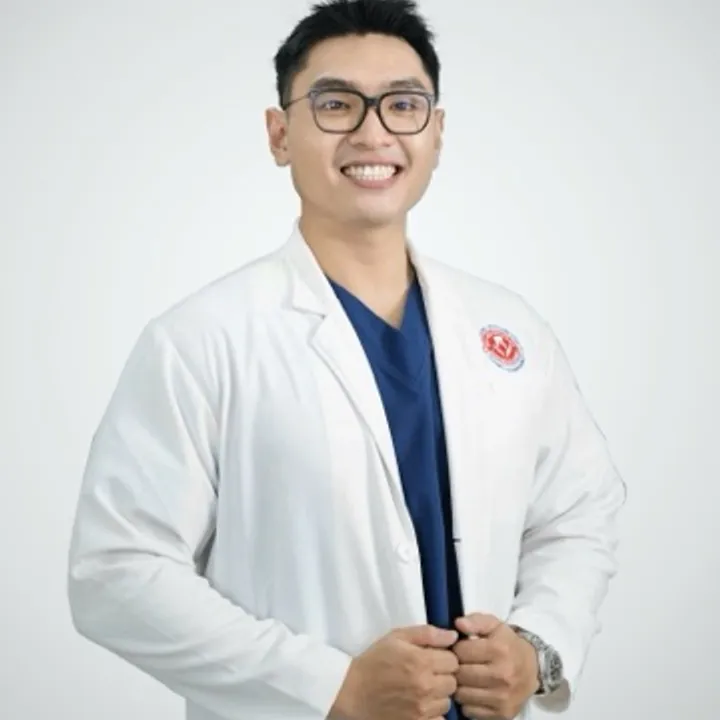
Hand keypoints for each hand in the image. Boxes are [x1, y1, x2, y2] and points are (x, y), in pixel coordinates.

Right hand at [331, 625, 459, 719]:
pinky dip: (433, 713)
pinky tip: (420, 704)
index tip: (433, 658)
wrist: (352, 691)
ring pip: (447, 702)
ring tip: (422, 689)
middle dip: (443, 676)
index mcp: (422, 662)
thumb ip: (427, 634)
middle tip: (427, 673)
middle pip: (453, 682)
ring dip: (438, 695)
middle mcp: (426, 687)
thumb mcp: (397, 637)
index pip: (453, 661)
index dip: (444, 658)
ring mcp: (422, 709)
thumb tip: (454, 636)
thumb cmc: (375, 660)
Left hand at [452, 614, 538, 719]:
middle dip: (456, 668)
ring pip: (462, 694)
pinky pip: (470, 711)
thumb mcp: (494, 625)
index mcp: (499, 650)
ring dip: (460, 686)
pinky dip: (468, 702)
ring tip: (466, 678)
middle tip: (461, 664)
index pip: (461, 651)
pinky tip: (474, 692)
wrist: (533, 668)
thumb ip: (476, 621)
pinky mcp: (503, 714)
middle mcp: (502, 675)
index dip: (457, 648)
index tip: (461, 649)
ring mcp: (503, 697)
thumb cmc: (507, 643)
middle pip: (460, 674)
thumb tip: (458, 624)